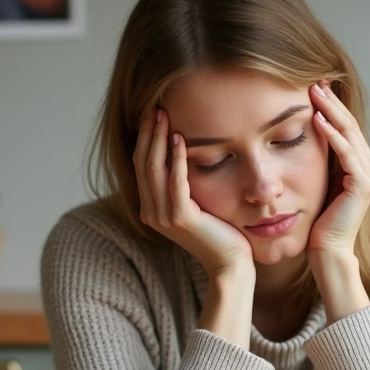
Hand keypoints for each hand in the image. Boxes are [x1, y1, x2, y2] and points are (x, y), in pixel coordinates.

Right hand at [134, 108, 254, 278]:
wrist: (229, 263)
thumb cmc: (218, 232)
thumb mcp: (194, 205)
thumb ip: (182, 185)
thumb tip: (182, 153)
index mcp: (150, 208)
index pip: (141, 166)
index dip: (145, 139)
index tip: (153, 115)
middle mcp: (151, 211)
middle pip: (142, 163)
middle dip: (149, 133)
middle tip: (155, 107)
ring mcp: (162, 215)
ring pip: (153, 168)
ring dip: (159, 138)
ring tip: (164, 115)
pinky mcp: (179, 217)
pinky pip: (174, 180)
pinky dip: (176, 157)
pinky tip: (180, 138)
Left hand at [307, 81, 369, 256]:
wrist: (328, 248)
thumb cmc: (319, 218)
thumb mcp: (319, 179)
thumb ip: (321, 158)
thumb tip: (306, 131)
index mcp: (362, 163)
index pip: (346, 127)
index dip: (332, 105)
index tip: (315, 85)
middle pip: (349, 125)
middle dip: (331, 101)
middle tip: (314, 80)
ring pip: (349, 133)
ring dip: (331, 111)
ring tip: (314, 92)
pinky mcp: (363, 184)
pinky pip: (346, 152)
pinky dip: (332, 135)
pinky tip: (317, 120)